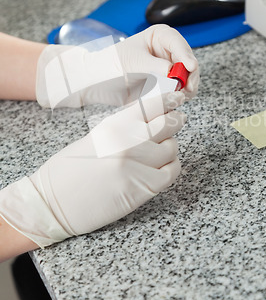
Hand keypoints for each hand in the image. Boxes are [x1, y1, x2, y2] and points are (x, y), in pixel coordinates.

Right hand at [0, 92, 185, 247]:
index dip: (170, 99)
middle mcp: (129, 141)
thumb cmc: (69, 170)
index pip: (153, 104)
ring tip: (157, 152)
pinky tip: (161, 168)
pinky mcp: (145, 188)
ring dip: (168, 148)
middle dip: (175, 121)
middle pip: (169, 123)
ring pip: (172, 148)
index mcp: (114, 125)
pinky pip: (172, 172)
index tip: (178, 97)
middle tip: (176, 120)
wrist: (53, 202)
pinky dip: (170, 168)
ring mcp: (139, 165)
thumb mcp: (96, 137)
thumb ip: (124, 127)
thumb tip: (151, 118)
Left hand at [36, 25, 198, 107]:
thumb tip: (176, 74)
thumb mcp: (134, 62)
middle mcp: (167, 51)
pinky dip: (179, 95)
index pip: (179, 44)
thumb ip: (156, 66)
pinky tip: (174, 99)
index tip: (190, 67)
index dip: (187, 56)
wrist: (96, 80)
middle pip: (188, 62)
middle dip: (190, 75)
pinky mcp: (164, 84)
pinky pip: (178, 91)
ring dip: (187, 87)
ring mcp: (167, 68)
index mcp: (159, 37)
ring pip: (187, 78)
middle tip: (188, 88)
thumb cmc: (111, 63)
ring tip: (181, 95)